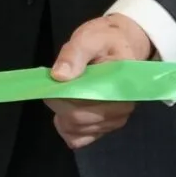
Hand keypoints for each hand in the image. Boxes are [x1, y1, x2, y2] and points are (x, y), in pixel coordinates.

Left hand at [47, 12, 154, 149]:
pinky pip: (79, 139)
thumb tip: (59, 76)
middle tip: (54, 87)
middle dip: (60, 105)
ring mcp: (114, 121)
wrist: (120, 46)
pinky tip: (66, 112)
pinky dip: (67, 128)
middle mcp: (122, 108)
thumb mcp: (89, 38)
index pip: (88, 104)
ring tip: (63, 94)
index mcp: (121, 86)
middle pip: (79, 120)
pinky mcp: (105, 128)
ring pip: (77, 131)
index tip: (54, 83)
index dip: (64, 97)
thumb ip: (74, 54)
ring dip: (62, 115)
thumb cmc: (105, 41)